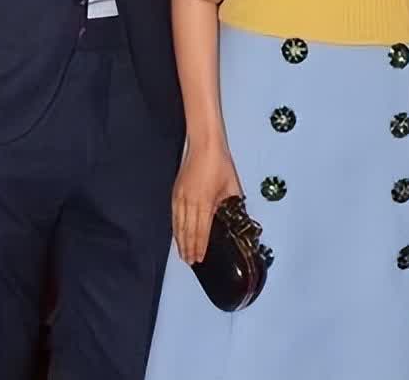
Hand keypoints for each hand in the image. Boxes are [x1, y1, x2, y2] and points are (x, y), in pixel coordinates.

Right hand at [172, 139, 241, 264]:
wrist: (204, 145)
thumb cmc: (220, 163)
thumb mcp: (232, 184)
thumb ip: (232, 203)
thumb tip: (235, 217)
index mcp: (206, 201)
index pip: (202, 230)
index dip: (200, 246)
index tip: (199, 259)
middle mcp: (190, 202)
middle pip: (188, 231)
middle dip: (189, 248)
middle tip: (190, 262)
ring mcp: (181, 197)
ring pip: (178, 225)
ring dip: (180, 241)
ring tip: (182, 254)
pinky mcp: (175, 192)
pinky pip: (173, 216)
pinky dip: (175, 228)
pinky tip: (176, 235)